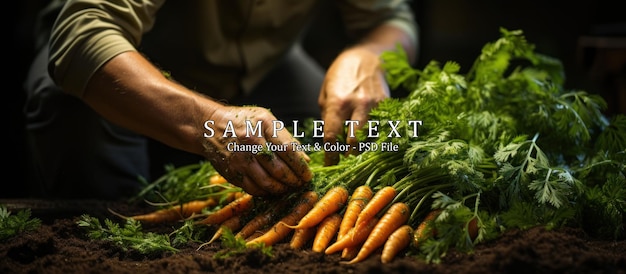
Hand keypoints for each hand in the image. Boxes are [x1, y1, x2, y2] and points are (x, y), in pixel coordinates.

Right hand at [202, 105, 311, 195]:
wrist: (209, 126)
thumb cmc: (244, 122)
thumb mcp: (266, 121)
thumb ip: (286, 139)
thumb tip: (306, 160)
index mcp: (263, 125)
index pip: (288, 150)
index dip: (300, 167)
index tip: (307, 175)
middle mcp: (251, 142)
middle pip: (279, 169)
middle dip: (294, 180)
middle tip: (300, 184)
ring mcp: (240, 159)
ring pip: (267, 182)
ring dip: (282, 189)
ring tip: (288, 188)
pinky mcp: (233, 172)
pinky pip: (253, 188)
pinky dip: (266, 192)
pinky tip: (272, 189)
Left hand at [318, 48, 389, 165]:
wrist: (368, 57)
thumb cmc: (341, 75)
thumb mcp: (326, 93)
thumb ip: (327, 117)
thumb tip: (330, 143)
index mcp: (338, 102)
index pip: (332, 135)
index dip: (330, 154)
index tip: (330, 163)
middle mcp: (358, 105)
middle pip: (354, 141)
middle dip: (348, 155)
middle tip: (344, 163)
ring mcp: (376, 106)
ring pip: (371, 138)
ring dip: (363, 150)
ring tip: (357, 157)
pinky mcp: (388, 106)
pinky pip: (382, 130)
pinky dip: (376, 139)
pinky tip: (371, 144)